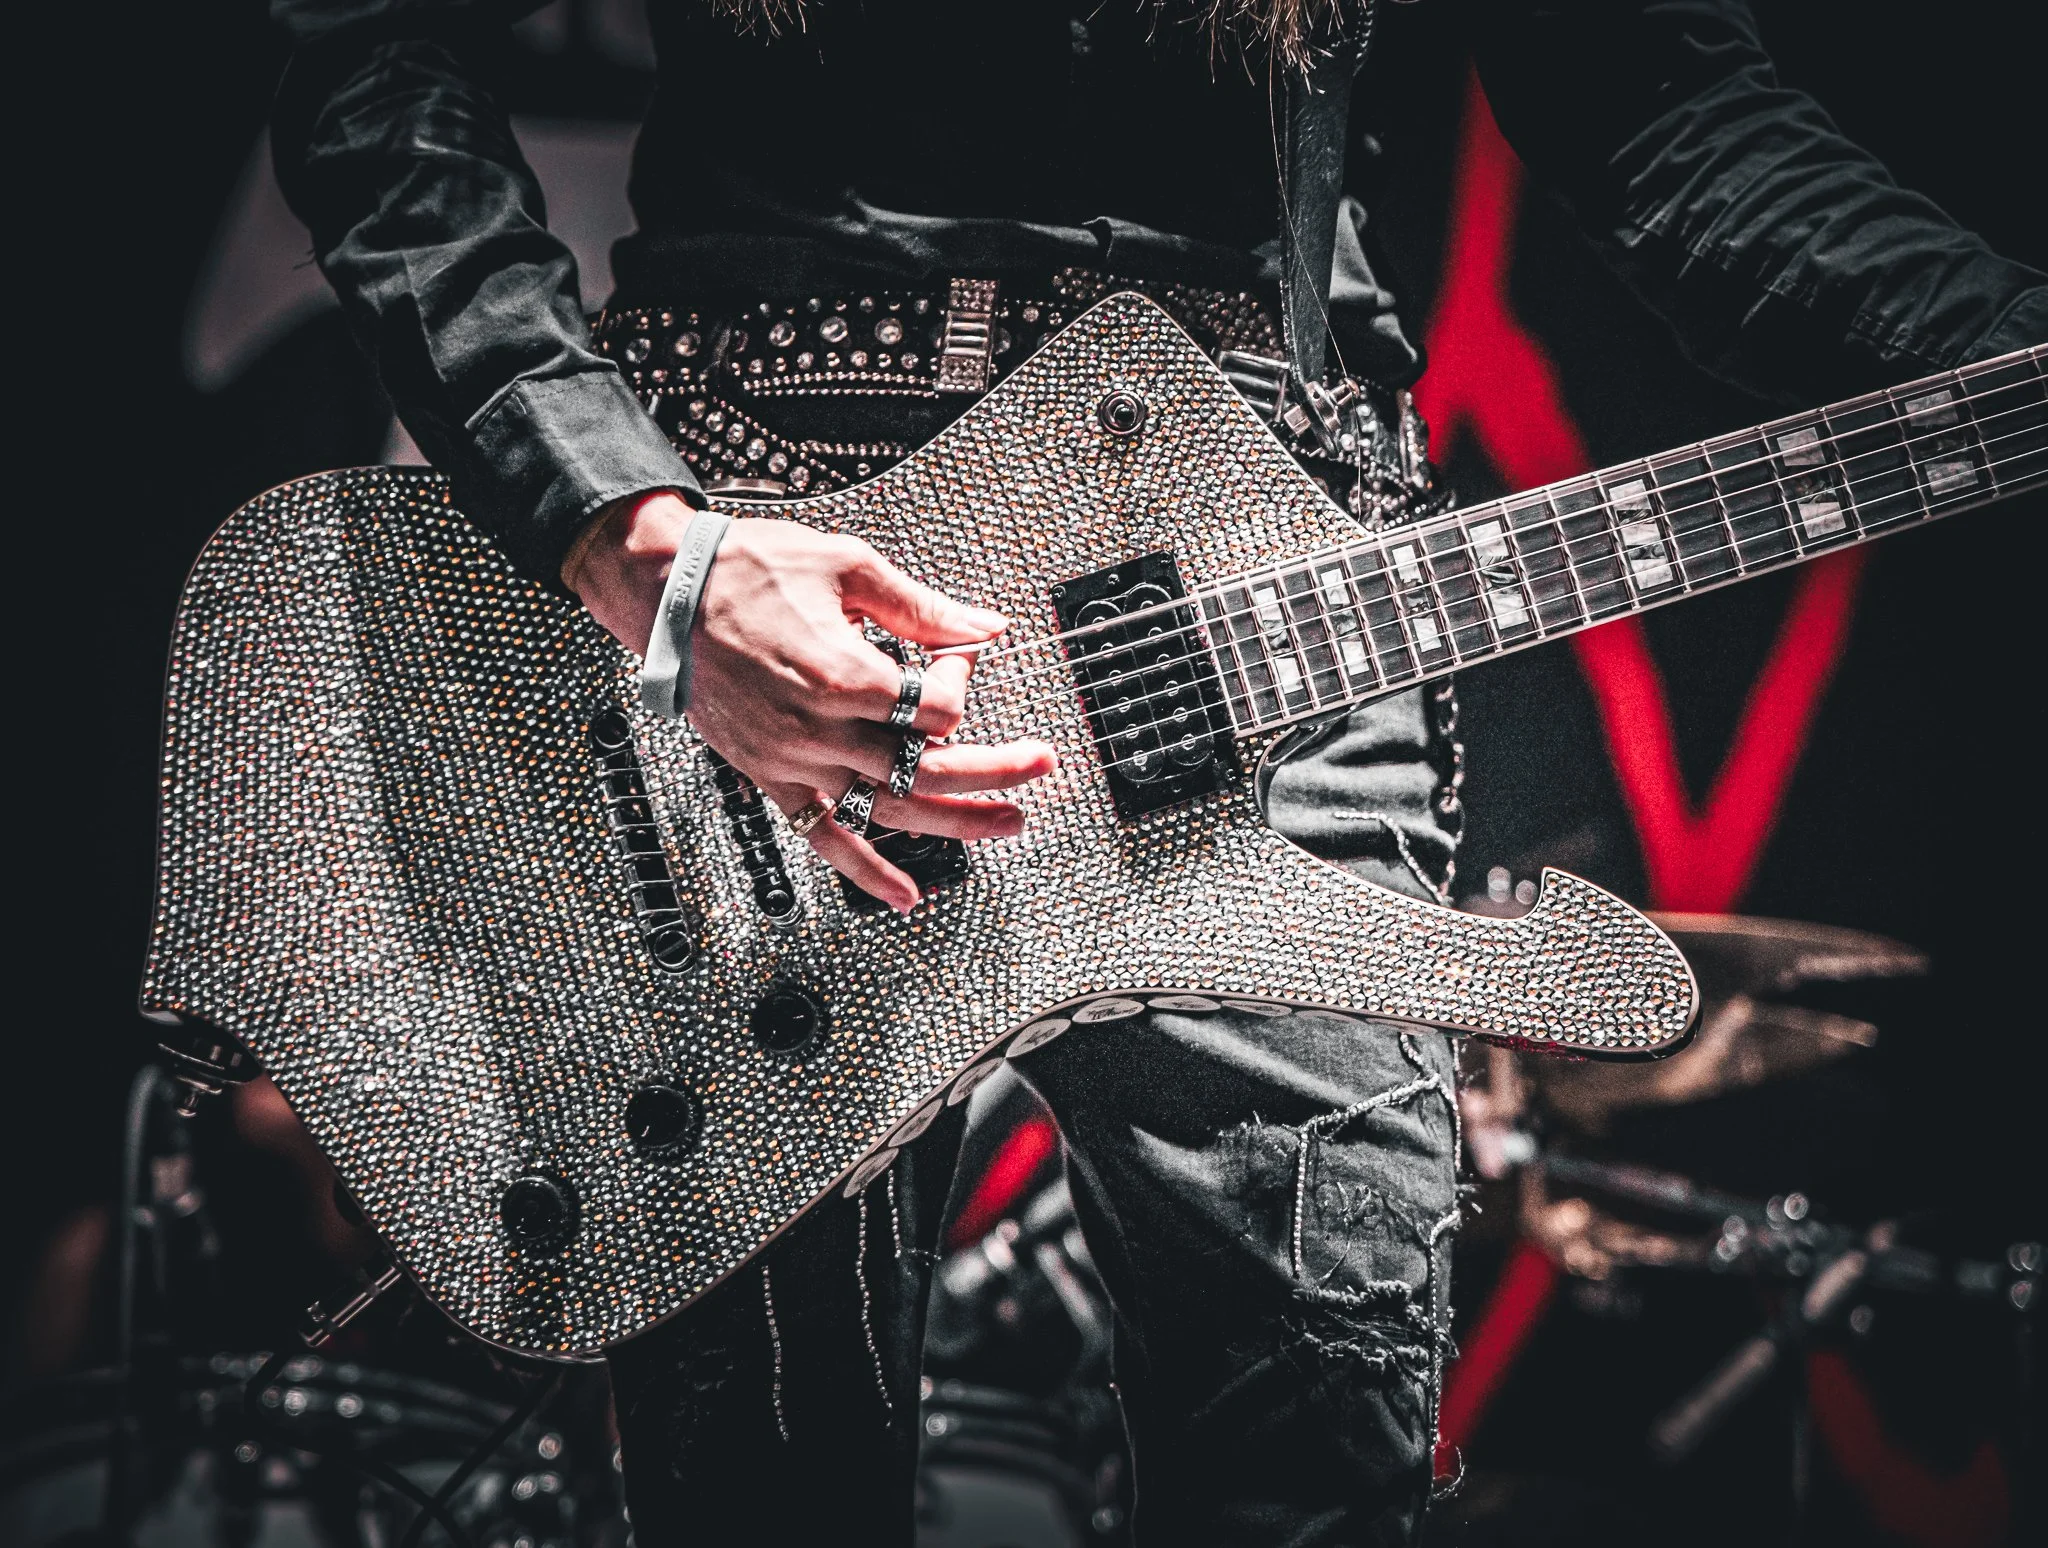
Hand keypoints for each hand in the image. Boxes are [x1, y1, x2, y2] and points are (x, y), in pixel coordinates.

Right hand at [566, 490, 1055, 910]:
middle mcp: (819, 730)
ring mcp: (795, 761)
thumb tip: (983, 625)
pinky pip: (824, 837)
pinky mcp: (773, 778)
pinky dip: (867, 871)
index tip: (954, 659)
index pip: (934, 709)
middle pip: (926, 767)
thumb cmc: (750, 571)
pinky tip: (906, 895)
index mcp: (842, 675)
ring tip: (1006, 823)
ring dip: (955, 823)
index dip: (959, 684)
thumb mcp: (847, 565)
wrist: (670, 594)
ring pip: (889, 810)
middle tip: (1039, 766)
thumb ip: (920, 606)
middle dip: (993, 770)